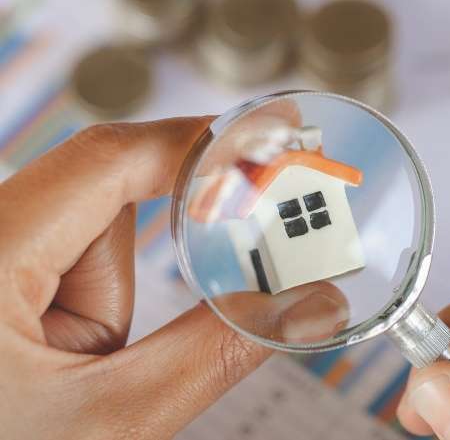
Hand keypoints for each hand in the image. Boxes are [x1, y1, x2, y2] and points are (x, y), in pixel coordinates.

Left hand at [0, 117, 344, 439]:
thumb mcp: (113, 419)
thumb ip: (218, 352)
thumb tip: (314, 304)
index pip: (105, 159)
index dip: (195, 143)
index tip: (264, 142)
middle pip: (100, 192)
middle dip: (156, 238)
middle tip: (219, 253)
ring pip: (87, 226)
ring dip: (111, 285)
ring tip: (85, 361)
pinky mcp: (5, 266)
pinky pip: (68, 250)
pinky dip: (94, 284)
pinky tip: (70, 346)